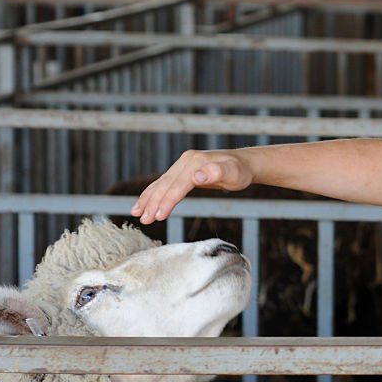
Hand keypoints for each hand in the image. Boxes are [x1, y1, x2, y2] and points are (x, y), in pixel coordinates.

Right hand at [130, 149, 253, 223]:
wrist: (244, 163)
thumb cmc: (240, 172)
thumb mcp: (235, 174)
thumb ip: (218, 173)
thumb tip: (197, 175)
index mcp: (196, 161)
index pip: (178, 184)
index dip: (168, 200)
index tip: (159, 216)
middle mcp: (186, 161)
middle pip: (166, 184)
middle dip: (153, 203)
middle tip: (145, 220)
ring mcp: (183, 165)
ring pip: (161, 183)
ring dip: (148, 199)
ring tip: (137, 214)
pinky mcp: (182, 171)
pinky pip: (164, 183)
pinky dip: (152, 193)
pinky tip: (142, 204)